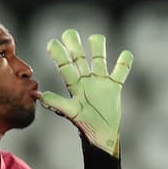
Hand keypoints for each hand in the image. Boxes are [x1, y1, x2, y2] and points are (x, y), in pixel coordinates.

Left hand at [40, 29, 132, 156]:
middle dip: (75, 46)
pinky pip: (120, 72)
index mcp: (74, 85)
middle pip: (80, 58)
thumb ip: (58, 103)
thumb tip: (41, 96)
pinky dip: (124, 63)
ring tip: (97, 38)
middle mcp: (86, 79)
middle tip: (69, 33)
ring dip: (98, 49)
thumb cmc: (84, 125)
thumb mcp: (71, 113)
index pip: (65, 66)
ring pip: (99, 60)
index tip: (52, 43)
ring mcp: (100, 81)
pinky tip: (126, 54)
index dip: (59, 55)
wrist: (102, 134)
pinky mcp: (114, 87)